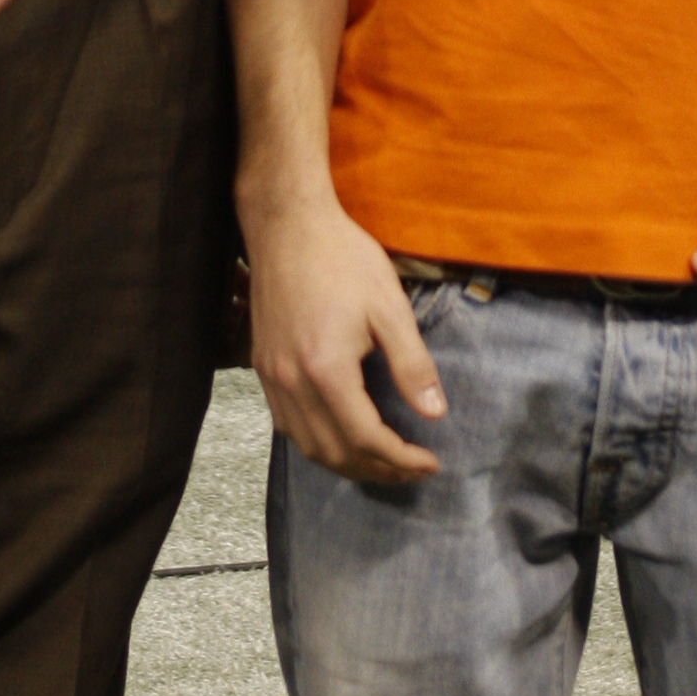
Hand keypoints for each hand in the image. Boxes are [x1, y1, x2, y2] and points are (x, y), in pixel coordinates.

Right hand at [246, 191, 445, 487]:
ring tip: (382, 461)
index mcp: (327, 370)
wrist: (287, 225)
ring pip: (307, 446)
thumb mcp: (389, 307)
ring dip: (347, 463)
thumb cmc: (342, 258)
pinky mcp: (262, 367)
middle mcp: (292, 383)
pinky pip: (288, 425)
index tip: (431, 463)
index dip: (402, 460)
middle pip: (335, 453)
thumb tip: (434, 413)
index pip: (366, 439)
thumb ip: (412, 365)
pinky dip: (318, 442)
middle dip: (378, 470)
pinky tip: (342, 435)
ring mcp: (272, 377)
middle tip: (412, 469)